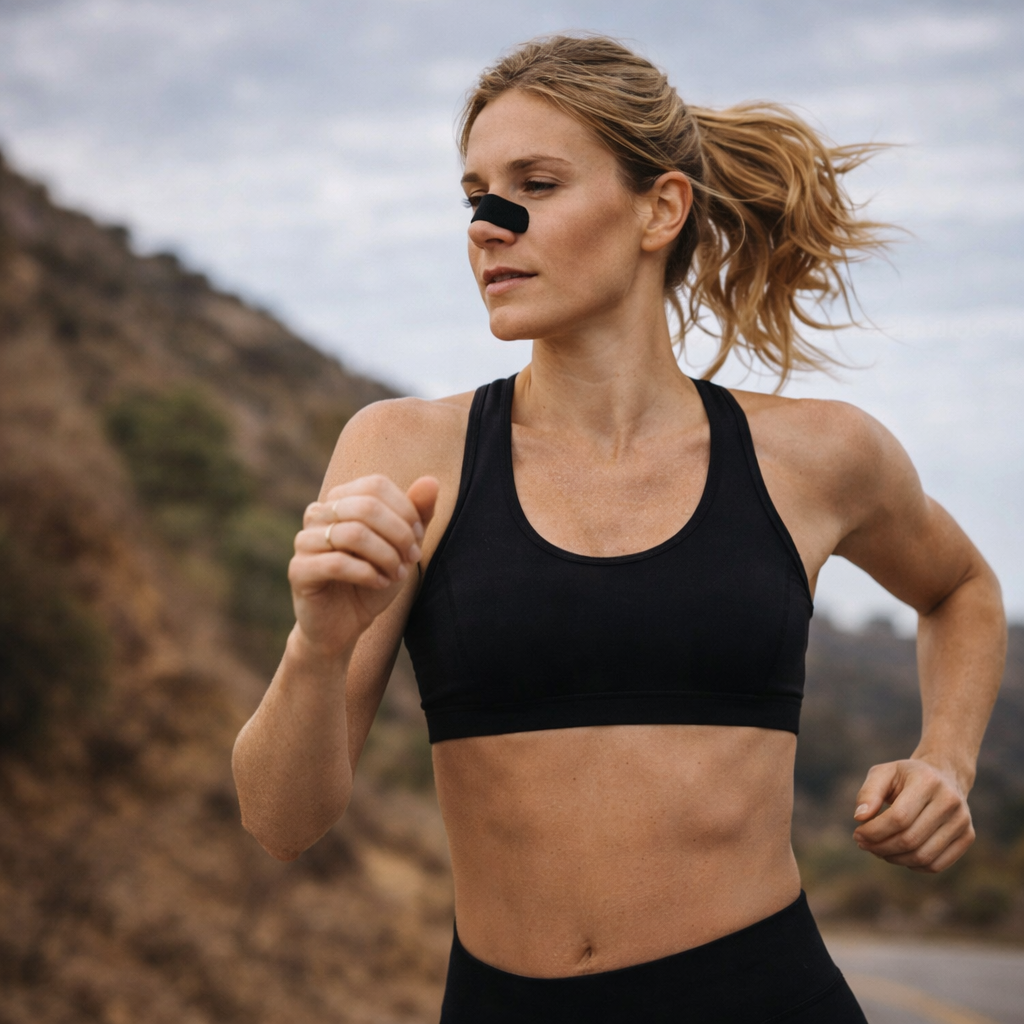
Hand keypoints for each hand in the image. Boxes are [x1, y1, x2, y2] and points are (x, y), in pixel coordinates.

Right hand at [288, 475, 438, 657]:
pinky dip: (368, 574)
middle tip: (412, 559)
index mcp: (340, 500)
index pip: (376, 486)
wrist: (345, 624)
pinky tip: (379, 583)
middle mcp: (318, 514)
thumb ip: (416, 514)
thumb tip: (431, 480)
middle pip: (366, 506)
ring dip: (386, 556)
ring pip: (353, 533)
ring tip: (397, 575)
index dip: (404, 511)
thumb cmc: (373, 580)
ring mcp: (304, 541)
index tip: (417, 539)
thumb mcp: (401, 546)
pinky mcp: (299, 570)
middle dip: (399, 534)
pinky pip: (337, 563)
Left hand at [852, 758, 974, 872]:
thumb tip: (860, 818)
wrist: (943, 775)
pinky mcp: (968, 836)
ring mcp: (962, 820)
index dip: (874, 831)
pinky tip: (898, 855)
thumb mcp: (883, 773)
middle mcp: (949, 801)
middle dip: (880, 847)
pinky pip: (936, 864)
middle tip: (863, 844)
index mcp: (927, 781)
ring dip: (894, 858)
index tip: (857, 834)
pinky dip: (912, 866)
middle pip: (910, 839)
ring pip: (923, 856)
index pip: (899, 817)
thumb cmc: (906, 776)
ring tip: (878, 850)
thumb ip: (868, 793)